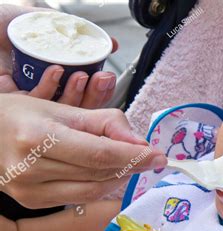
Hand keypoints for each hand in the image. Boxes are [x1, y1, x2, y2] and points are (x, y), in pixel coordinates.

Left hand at [0, 4, 118, 108]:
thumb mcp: (44, 24)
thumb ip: (75, 34)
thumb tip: (109, 43)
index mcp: (50, 81)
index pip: (81, 95)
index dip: (98, 90)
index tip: (108, 76)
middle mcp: (39, 94)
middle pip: (75, 108)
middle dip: (94, 96)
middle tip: (104, 79)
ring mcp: (25, 103)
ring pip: (59, 112)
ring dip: (77, 95)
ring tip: (85, 76)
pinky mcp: (10, 104)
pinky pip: (35, 104)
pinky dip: (50, 88)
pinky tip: (57, 71)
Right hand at [0, 94, 167, 207]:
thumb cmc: (22, 116)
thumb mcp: (64, 109)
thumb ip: (106, 123)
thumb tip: (141, 142)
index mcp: (38, 137)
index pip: (100, 153)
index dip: (134, 156)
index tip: (159, 156)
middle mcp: (31, 168)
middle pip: (99, 173)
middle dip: (131, 165)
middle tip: (150, 158)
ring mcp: (29, 191)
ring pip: (92, 191)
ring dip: (119, 178)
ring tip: (131, 164)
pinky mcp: (32, 203)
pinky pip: (79, 198)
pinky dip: (100, 187)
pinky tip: (109, 175)